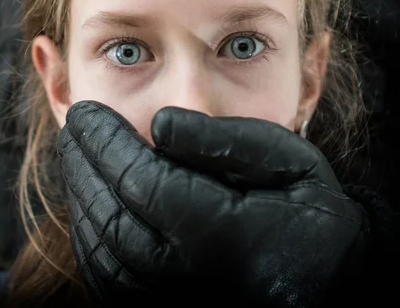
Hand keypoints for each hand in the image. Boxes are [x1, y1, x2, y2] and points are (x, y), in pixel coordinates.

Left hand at [58, 100, 368, 306]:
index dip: (105, 141)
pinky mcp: (161, 307)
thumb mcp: (288, 161)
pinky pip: (106, 275)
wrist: (325, 282)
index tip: (87, 110)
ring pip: (99, 246)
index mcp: (219, 234)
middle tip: (75, 125)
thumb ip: (225, 140)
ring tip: (78, 155)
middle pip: (110, 213)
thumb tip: (159, 123)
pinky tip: (91, 202)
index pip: (140, 180)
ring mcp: (170, 299)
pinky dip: (88, 234)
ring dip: (80, 194)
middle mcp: (185, 276)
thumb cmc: (312, 216)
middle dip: (84, 162)